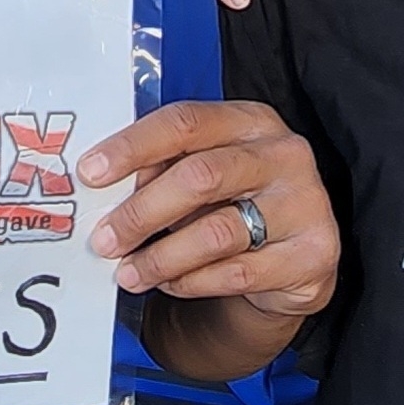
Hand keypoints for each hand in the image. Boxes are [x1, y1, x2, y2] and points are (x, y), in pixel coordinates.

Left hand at [77, 101, 337, 316]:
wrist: (296, 257)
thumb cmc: (235, 204)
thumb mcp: (205, 174)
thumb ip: (163, 171)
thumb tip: (101, 190)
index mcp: (251, 121)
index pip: (185, 122)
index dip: (133, 146)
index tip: (90, 173)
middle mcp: (285, 154)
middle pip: (200, 176)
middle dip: (141, 212)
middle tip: (103, 240)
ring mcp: (306, 203)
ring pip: (216, 233)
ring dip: (160, 258)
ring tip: (127, 274)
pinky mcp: (313, 254)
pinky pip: (236, 273)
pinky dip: (191, 282)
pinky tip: (169, 283)